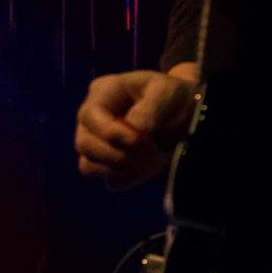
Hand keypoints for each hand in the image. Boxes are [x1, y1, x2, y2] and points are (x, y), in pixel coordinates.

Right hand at [74, 70, 196, 188]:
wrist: (186, 114)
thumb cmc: (174, 97)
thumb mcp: (168, 93)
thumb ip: (149, 110)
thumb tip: (134, 130)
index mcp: (102, 93)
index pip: (90, 116)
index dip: (112, 133)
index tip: (143, 141)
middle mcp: (91, 119)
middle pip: (84, 144)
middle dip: (118, 154)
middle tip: (151, 153)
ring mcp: (95, 143)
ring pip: (89, 165)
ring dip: (120, 169)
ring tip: (149, 161)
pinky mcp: (107, 164)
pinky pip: (109, 179)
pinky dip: (129, 177)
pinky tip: (148, 167)